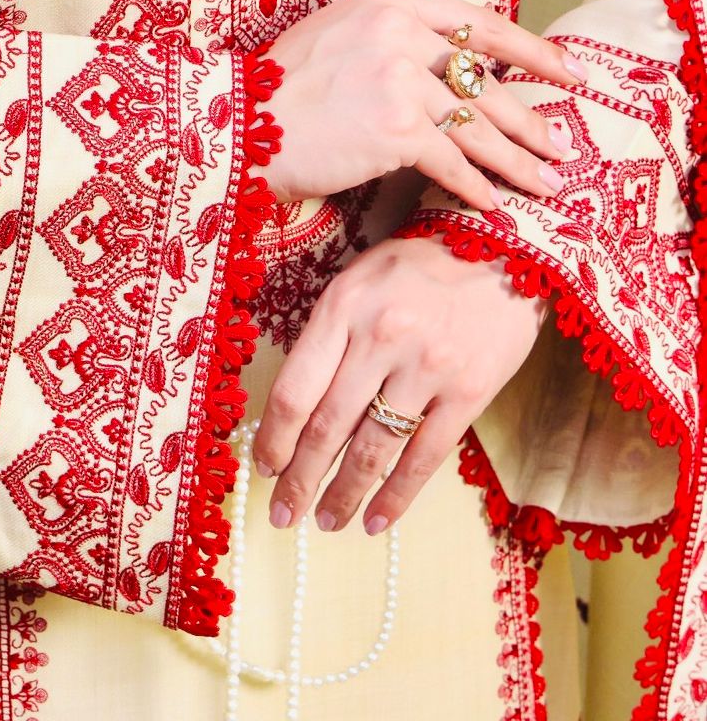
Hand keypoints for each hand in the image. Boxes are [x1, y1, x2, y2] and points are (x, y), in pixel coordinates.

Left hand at [253, 235, 545, 534]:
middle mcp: (382, 337)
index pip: (296, 389)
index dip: (274, 439)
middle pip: (328, 427)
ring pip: (373, 449)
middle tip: (281, 516)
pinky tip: (376, 521)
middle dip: (300, 480)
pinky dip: (396, 496)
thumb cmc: (420, 265)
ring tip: (324, 521)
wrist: (506, 249)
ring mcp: (428, 367)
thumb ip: (329, 335)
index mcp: (344, 306)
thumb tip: (298, 410)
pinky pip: (425, 456)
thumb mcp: (361, 279)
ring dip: (343, 494)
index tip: (264, 467)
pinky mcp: (470, 391)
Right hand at [264, 0, 583, 214]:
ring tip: (545, 184)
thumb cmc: (278, 89)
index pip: (480, 22)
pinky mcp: (396, 126)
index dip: (532, 51)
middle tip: (561, 145)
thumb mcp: (338, 36)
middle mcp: (400, 29)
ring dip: (516, 161)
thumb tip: (452, 70)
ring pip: (477, 125)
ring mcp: (400, 77)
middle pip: (486, 80)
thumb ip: (393, 39)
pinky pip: (451, 161)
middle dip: (531, 119)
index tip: (569, 71)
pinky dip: (474, 186)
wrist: (235, 123)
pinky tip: (492, 205)